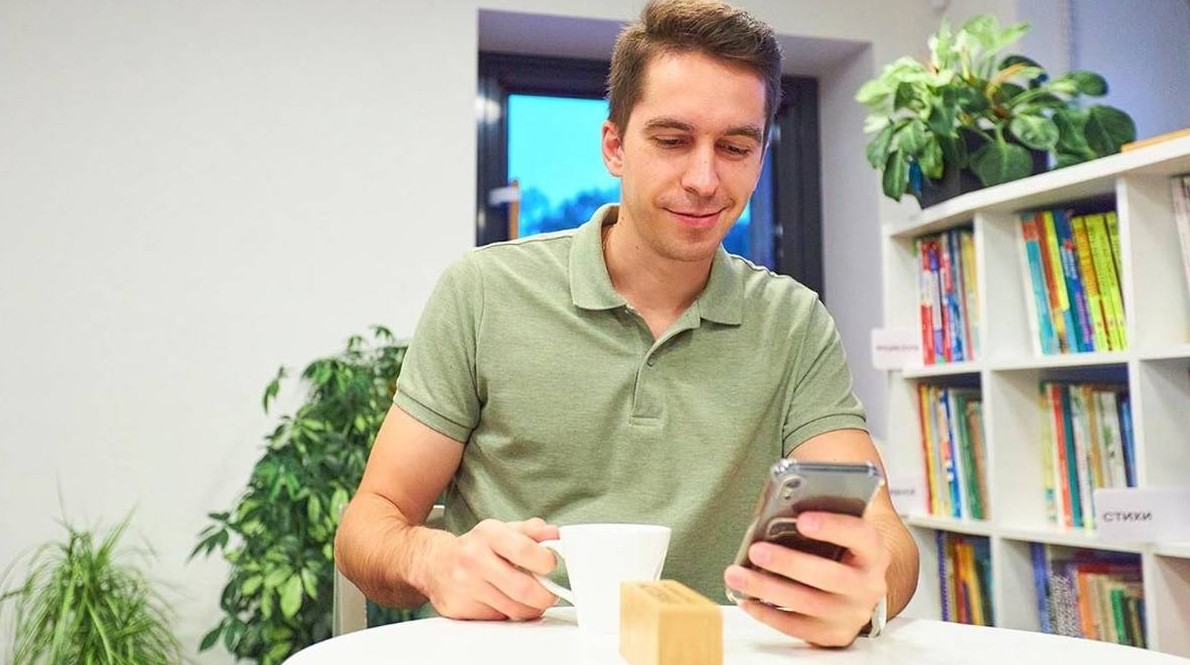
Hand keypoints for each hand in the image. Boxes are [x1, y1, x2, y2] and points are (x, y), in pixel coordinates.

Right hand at [424, 517, 560, 620]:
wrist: (434, 562)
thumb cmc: (475, 547)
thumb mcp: (502, 530)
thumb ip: (531, 531)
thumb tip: (554, 535)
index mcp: (488, 534)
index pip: (525, 550)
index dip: (546, 561)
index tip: (550, 565)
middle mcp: (473, 559)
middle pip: (522, 589)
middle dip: (545, 596)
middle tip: (549, 594)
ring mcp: (464, 586)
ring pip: (512, 610)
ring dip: (530, 609)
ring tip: (530, 599)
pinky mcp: (459, 608)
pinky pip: (497, 619)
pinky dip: (507, 614)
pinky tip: (505, 602)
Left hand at [723, 511, 888, 646]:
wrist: (858, 587)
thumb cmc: (842, 548)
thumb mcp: (843, 524)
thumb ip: (826, 504)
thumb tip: (795, 486)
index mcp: (874, 551)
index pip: (861, 536)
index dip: (833, 527)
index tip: (802, 519)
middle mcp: (868, 585)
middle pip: (831, 577)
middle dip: (789, 563)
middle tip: (756, 550)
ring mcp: (851, 613)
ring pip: (808, 604)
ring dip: (768, 588)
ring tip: (738, 574)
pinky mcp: (833, 634)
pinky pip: (797, 627)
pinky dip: (768, 613)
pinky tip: (747, 598)